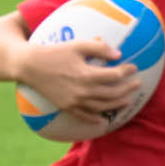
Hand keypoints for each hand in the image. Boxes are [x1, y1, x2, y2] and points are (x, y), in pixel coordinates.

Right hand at [17, 38, 140, 124]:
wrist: (28, 65)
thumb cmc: (53, 52)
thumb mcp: (76, 45)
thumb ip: (98, 48)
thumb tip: (118, 54)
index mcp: (87, 75)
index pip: (114, 75)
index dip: (126, 71)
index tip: (132, 67)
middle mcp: (83, 91)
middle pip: (112, 93)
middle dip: (127, 88)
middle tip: (136, 83)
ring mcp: (74, 101)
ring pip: (102, 107)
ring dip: (118, 104)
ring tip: (127, 100)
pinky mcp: (66, 106)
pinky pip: (84, 116)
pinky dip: (95, 119)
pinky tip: (103, 120)